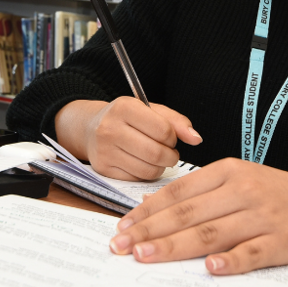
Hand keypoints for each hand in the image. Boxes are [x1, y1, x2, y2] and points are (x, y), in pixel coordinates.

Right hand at [54, 97, 201, 179]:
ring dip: (160, 167)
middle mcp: (110, 128)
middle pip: (156, 153)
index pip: (163, 130)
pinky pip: (136, 178)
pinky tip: (142, 163)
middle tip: (169, 153)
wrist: (90, 128)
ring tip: (157, 158)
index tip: (170, 137)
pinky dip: (146, 174)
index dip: (173, 137)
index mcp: (124, 107)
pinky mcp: (103, 169)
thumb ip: (176, 122)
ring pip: (148, 169)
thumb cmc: (126, 119)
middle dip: (170, 156)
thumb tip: (196, 139)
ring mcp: (104, 151)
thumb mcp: (150, 111)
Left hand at [107, 159, 287, 273]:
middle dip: (151, 232)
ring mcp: (263, 217)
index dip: (148, 211)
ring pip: (212, 233)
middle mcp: (244, 191)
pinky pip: (251, 253)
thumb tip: (151, 206)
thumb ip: (199, 192)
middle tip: (122, 247)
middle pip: (189, 214)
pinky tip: (209, 269)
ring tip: (146, 258)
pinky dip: (230, 261)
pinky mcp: (281, 242)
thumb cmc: (276, 194)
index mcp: (230, 172)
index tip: (123, 228)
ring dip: (175, 247)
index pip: (180, 192)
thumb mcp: (238, 179)